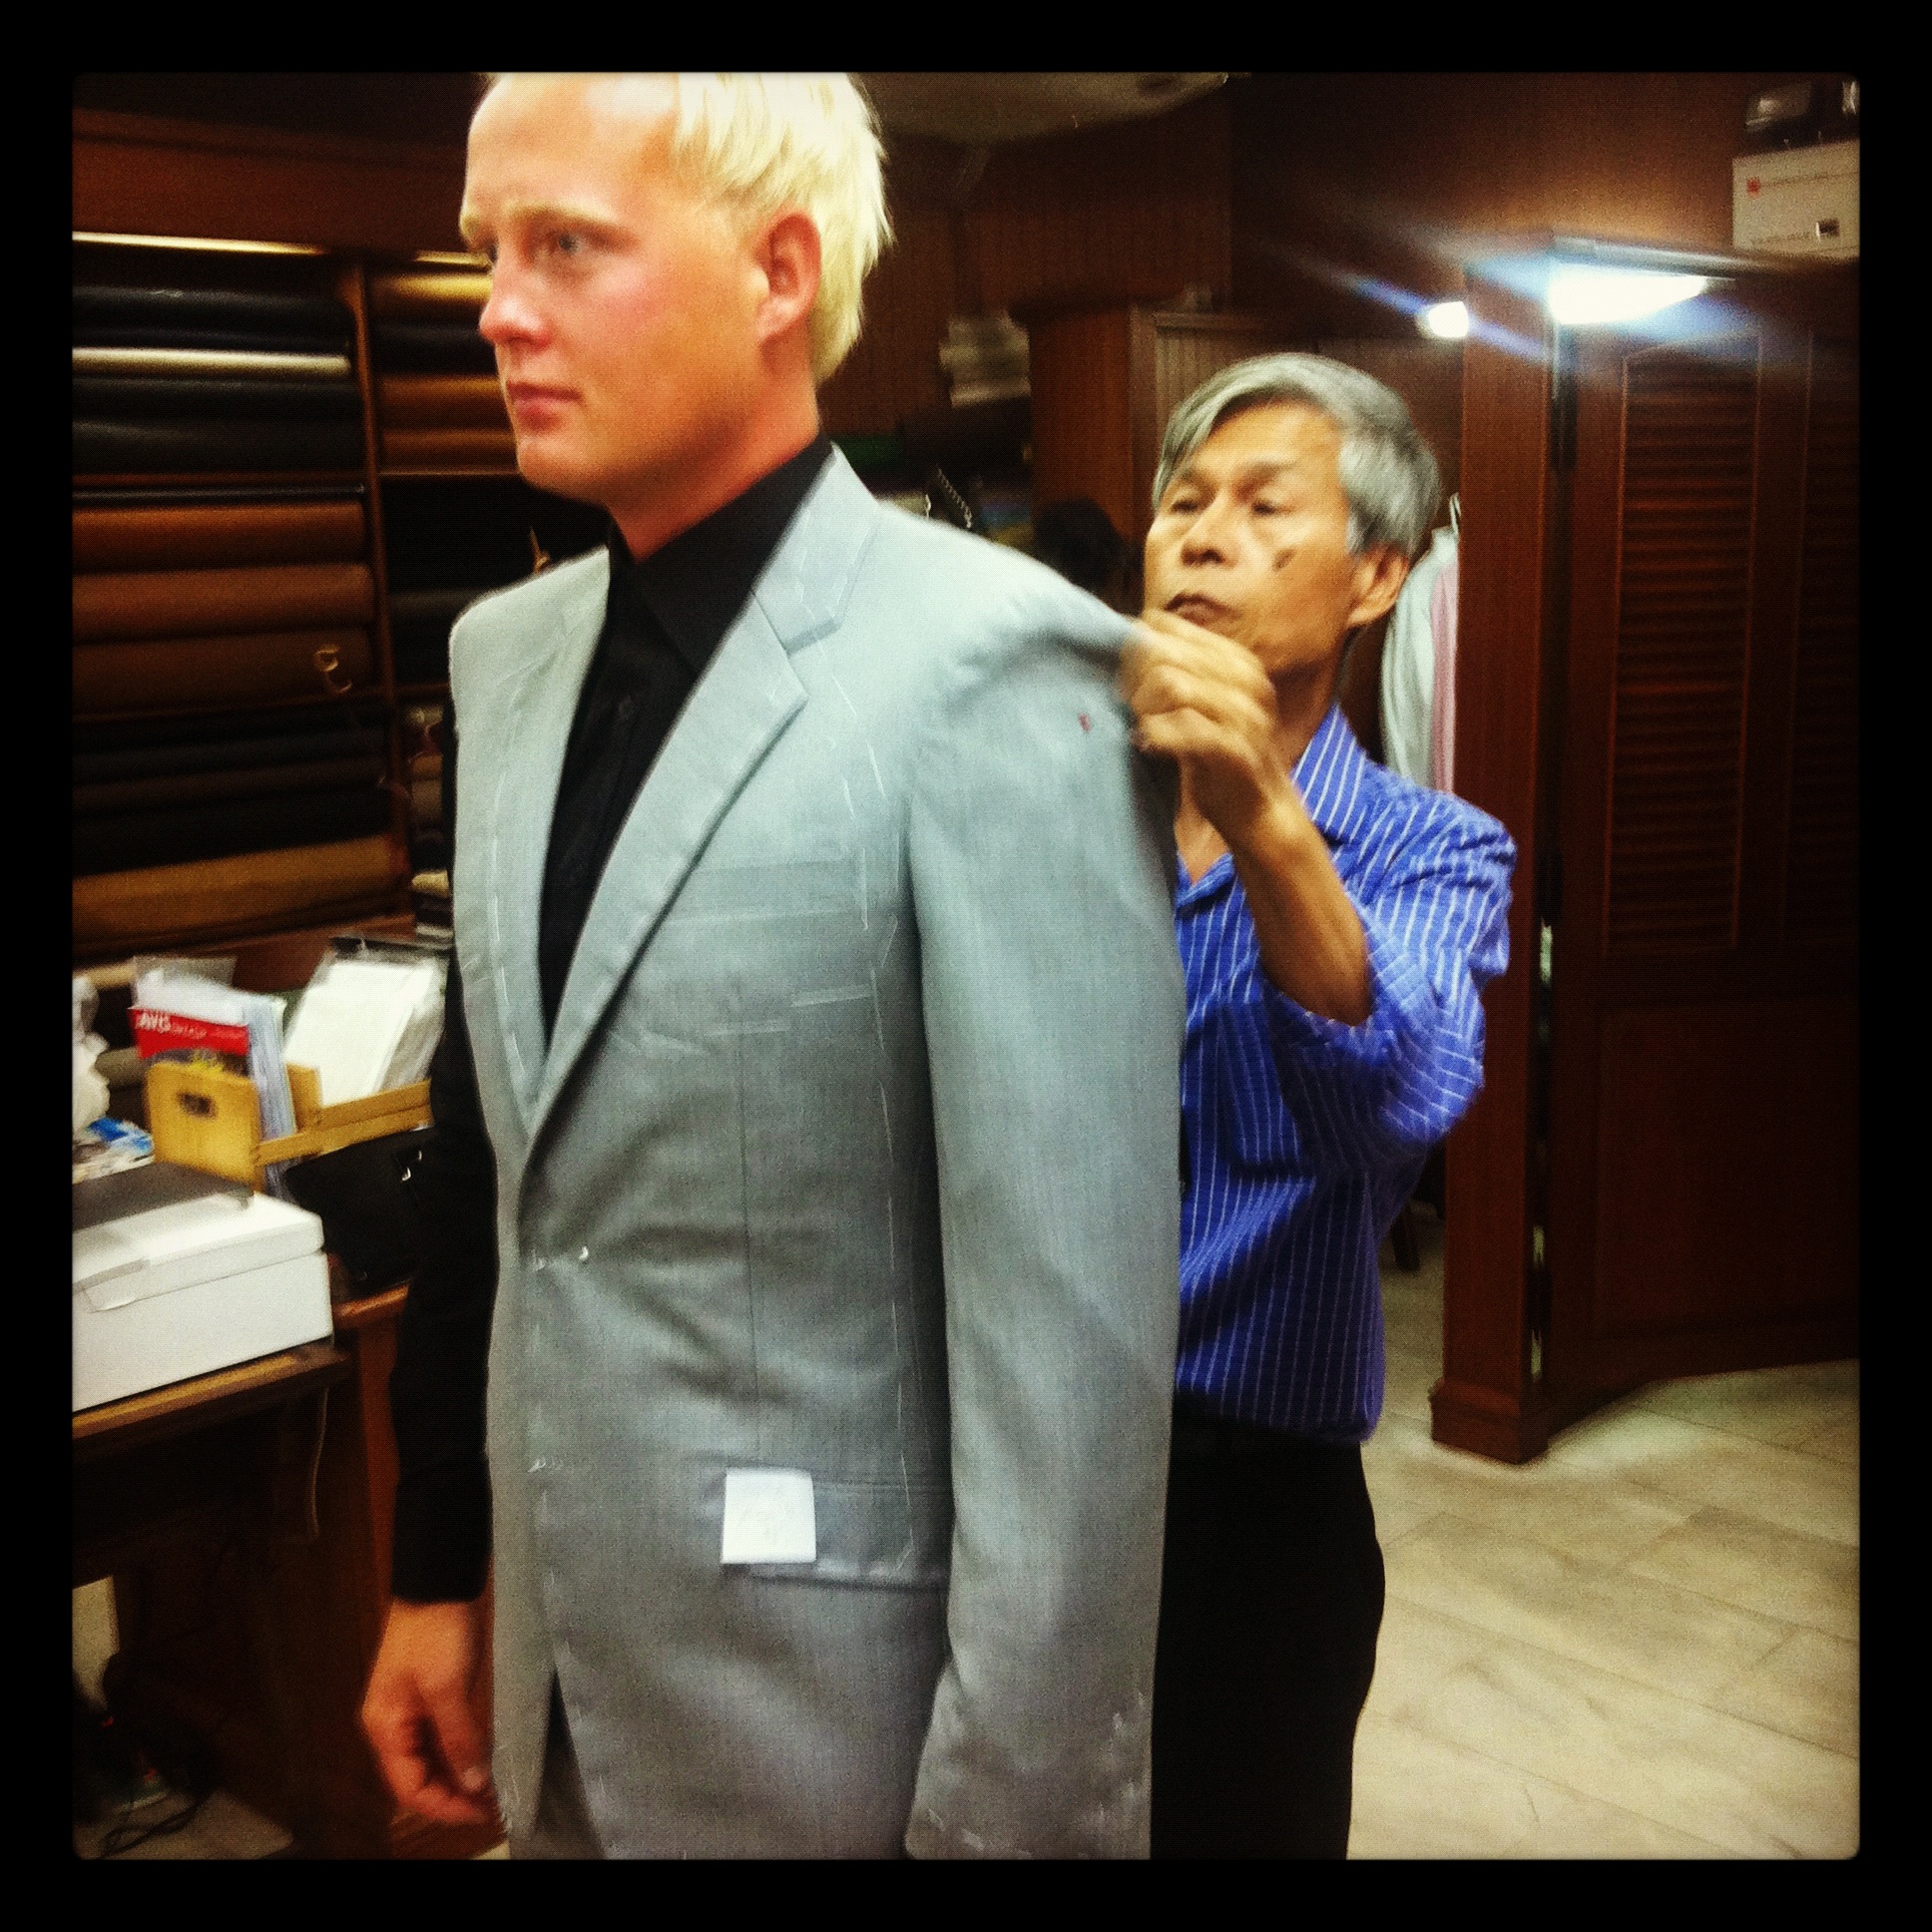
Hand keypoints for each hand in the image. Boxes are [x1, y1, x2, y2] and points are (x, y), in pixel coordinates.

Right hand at [361, 1596, 496, 1825]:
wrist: (438, 1582)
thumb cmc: (437, 1633)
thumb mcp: (448, 1688)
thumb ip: (459, 1739)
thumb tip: (474, 1784)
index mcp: (385, 1727)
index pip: (409, 1787)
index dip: (443, 1806)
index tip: (481, 1813)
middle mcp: (391, 1725)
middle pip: (416, 1777)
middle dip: (450, 1796)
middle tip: (490, 1805)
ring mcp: (408, 1709)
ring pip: (428, 1759)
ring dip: (454, 1777)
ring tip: (488, 1790)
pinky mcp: (427, 1694)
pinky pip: (437, 1738)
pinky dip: (456, 1753)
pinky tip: (479, 1759)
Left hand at [1119, 608, 1296, 854]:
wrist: (1262, 812)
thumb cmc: (1224, 757)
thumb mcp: (1210, 703)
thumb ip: (1182, 672)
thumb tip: (1129, 640)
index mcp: (1237, 662)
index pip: (1166, 627)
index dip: (1133, 648)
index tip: (1126, 678)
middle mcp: (1244, 681)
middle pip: (1162, 651)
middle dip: (1133, 678)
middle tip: (1129, 706)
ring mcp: (1243, 714)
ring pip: (1170, 683)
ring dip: (1143, 706)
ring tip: (1143, 727)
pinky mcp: (1234, 749)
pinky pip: (1181, 726)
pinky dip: (1155, 734)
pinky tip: (1148, 746)